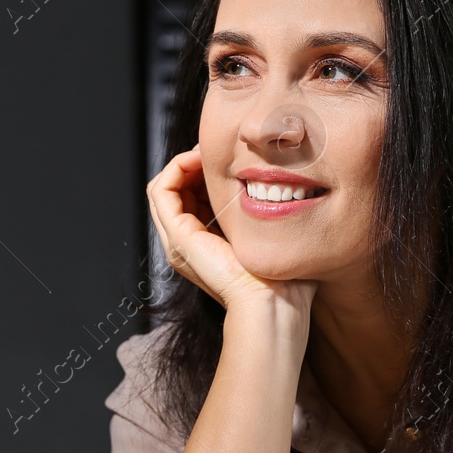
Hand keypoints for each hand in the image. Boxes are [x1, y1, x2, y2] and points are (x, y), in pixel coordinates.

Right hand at [146, 145, 316, 313]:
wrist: (273, 304)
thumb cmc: (285, 280)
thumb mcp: (277, 238)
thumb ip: (274, 218)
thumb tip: (291, 188)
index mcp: (209, 244)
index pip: (196, 197)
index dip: (209, 172)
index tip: (235, 157)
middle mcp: (189, 243)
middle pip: (179, 190)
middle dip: (196, 163)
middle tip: (220, 148)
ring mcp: (178, 241)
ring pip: (166, 186)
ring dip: (185, 162)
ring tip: (209, 150)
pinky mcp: (177, 237)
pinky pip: (161, 190)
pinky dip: (176, 167)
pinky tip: (200, 158)